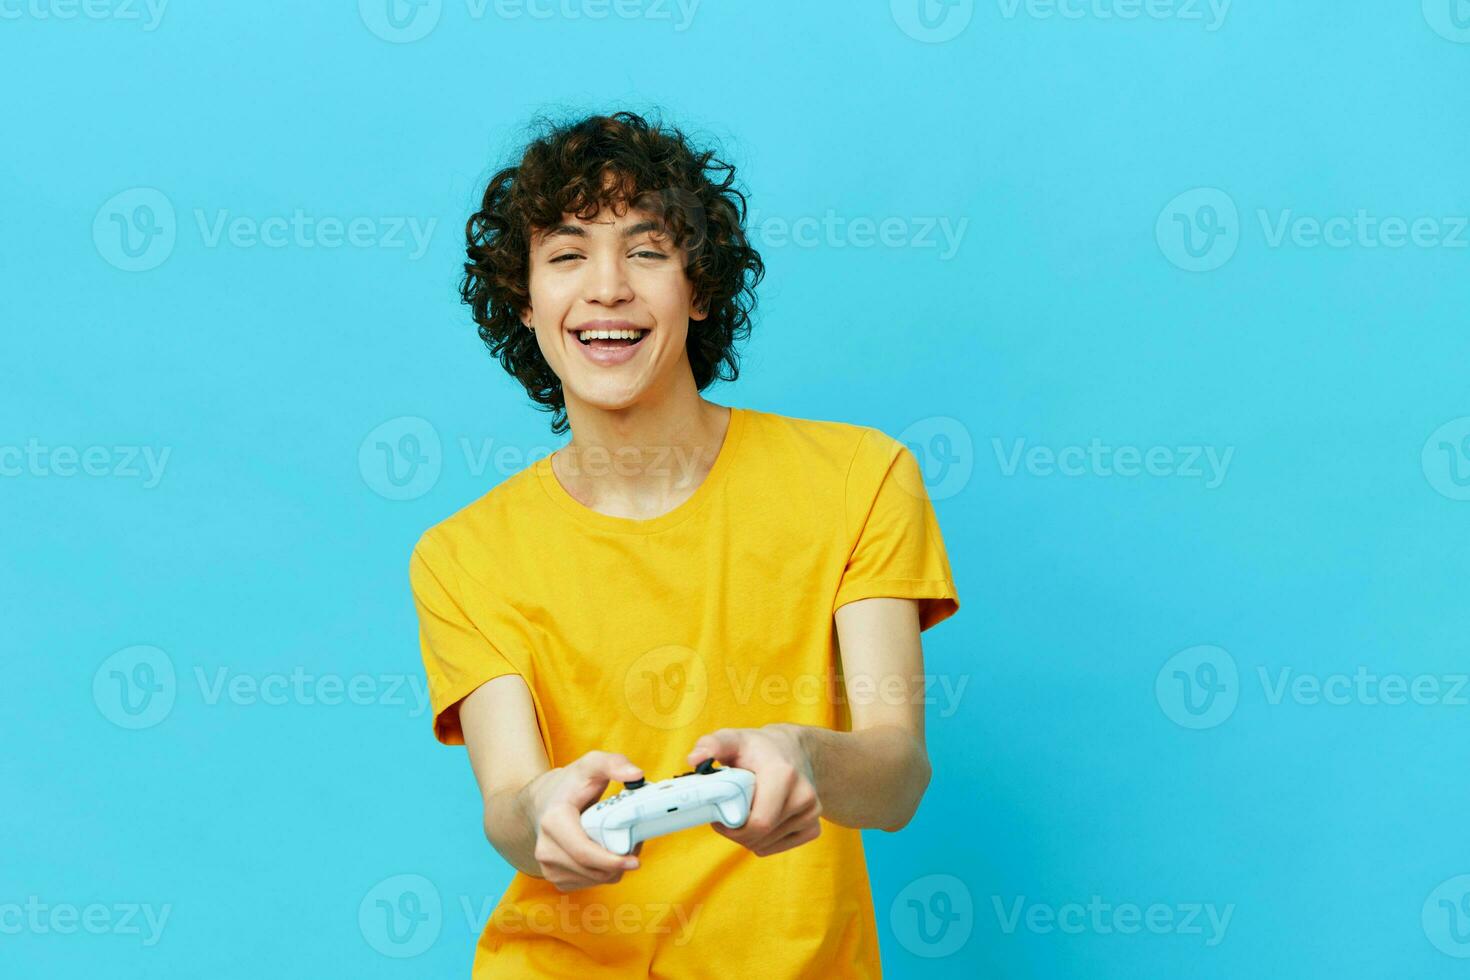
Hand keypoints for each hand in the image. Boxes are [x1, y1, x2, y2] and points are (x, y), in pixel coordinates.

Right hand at [524, 750, 645, 891]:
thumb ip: (614, 764)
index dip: (611, 861)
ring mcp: (548, 867)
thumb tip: (636, 775)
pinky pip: (589, 883)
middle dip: (620, 863)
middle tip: (636, 846)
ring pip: (594, 879)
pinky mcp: (556, 877)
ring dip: (614, 870)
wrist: (542, 802)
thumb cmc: (568, 785)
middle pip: (593, 870)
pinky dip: (604, 873)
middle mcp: (546, 849)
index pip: (584, 853)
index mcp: (553, 822)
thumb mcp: (590, 765)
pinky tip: (607, 855)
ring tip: (621, 846)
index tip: (634, 860)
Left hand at [686, 724, 821, 857]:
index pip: (758, 823)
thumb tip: (694, 759)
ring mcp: (812, 813)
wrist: (794, 752)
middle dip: (736, 832)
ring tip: (746, 811)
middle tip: (728, 814)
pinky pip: (778, 848)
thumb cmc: (758, 748)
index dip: (732, 827)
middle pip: (759, 837)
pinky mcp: (814, 827)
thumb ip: (711, 745)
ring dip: (748, 836)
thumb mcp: (734, 739)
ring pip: (766, 845)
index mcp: (784, 775)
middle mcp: (804, 796)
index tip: (719, 815)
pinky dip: (763, 840)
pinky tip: (762, 817)